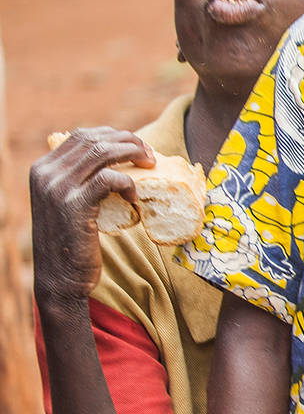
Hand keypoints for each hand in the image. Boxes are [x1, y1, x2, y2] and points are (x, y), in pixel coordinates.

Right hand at [29, 128, 150, 307]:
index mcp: (44, 168)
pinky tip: (136, 196)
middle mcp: (46, 173)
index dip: (114, 135)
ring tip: (150, 165)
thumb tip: (114, 167)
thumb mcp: (68, 205)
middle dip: (128, 140)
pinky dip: (128, 182)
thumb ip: (79, 183)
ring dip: (133, 153)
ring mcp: (58, 188)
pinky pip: (109, 179)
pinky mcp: (74, 205)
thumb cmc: (72, 243)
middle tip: (150, 155)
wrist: (60, 277)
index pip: (82, 136)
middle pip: (94, 139)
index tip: (137, 147)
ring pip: (102, 152)